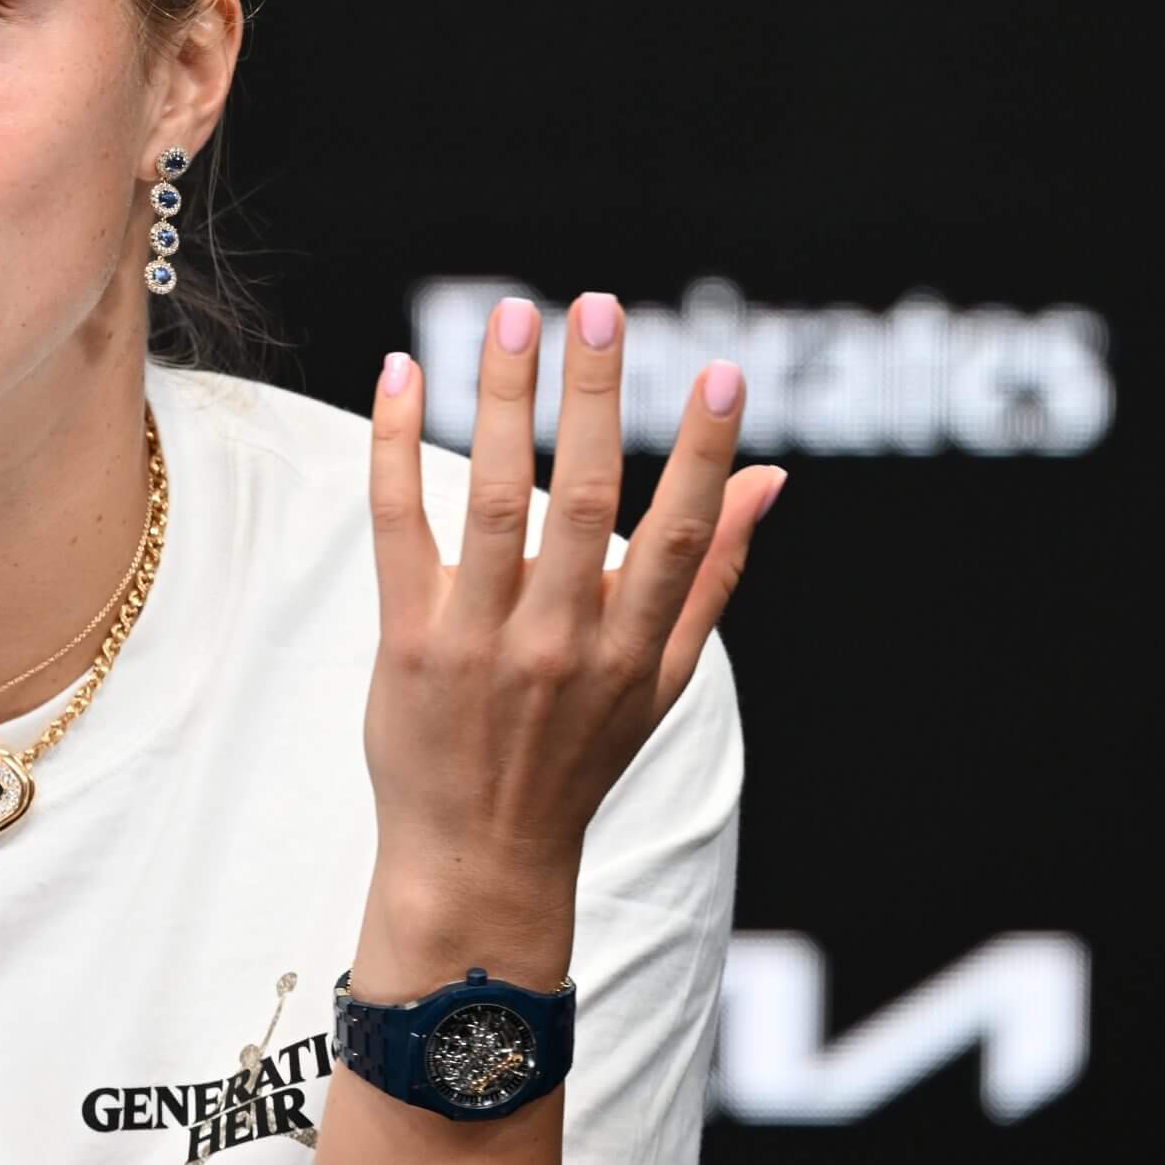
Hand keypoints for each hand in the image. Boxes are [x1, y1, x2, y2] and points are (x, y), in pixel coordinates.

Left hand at [363, 293, 781, 910]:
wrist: (479, 858)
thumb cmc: (576, 758)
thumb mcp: (662, 681)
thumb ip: (712, 575)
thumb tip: (769, 478)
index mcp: (633, 650)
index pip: (676, 534)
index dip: (703, 451)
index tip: (719, 370)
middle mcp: (562, 641)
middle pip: (585, 499)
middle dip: (594, 397)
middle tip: (595, 307)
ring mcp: (480, 641)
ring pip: (494, 497)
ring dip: (501, 399)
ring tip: (511, 316)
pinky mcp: (407, 640)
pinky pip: (399, 525)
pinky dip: (395, 446)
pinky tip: (398, 374)